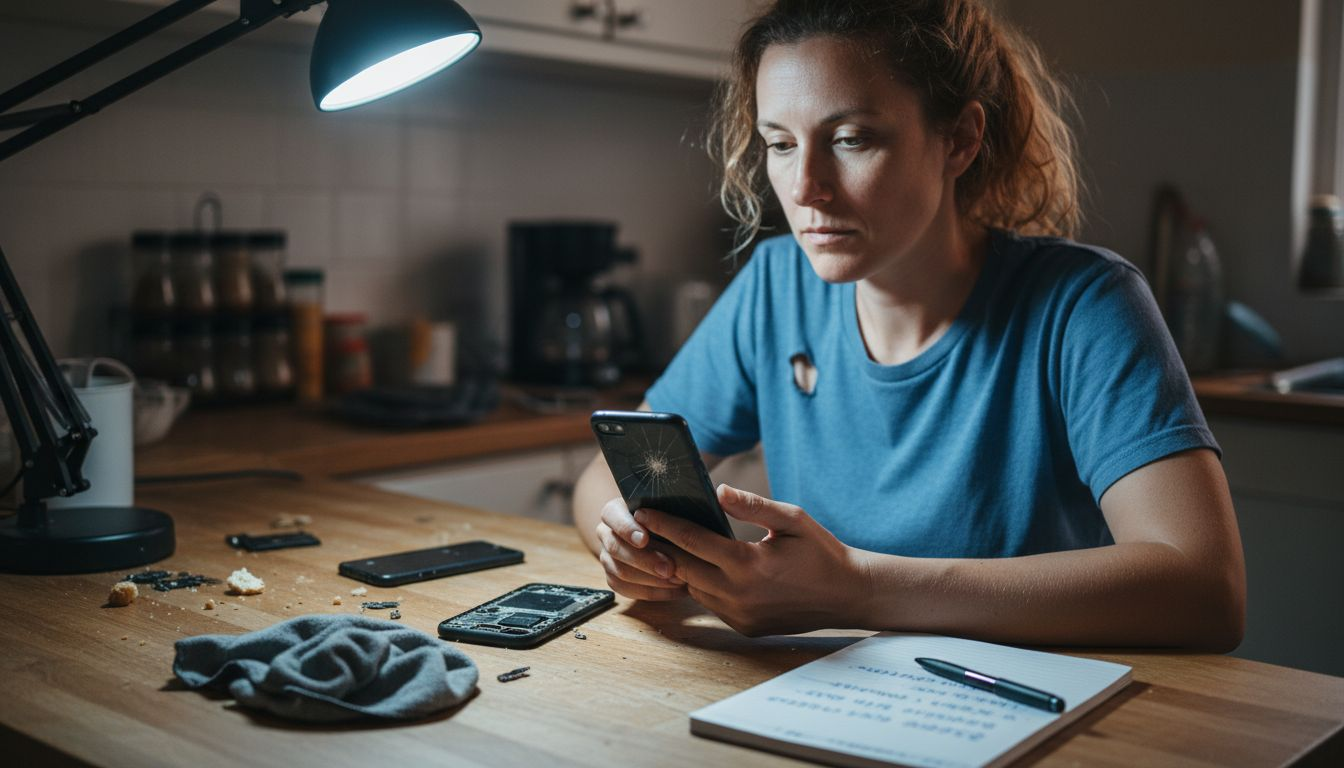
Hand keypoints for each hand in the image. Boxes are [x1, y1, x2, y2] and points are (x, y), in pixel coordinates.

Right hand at [594, 496, 687, 600]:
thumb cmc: (666, 515)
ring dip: (651, 579)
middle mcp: (606, 533)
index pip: (612, 516)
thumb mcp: (667, 508)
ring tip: (679, 580)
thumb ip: (669, 512)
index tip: (644, 539)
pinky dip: (653, 592)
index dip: (626, 528)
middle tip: (669, 568)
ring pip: (620, 572)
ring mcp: (607, 557)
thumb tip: (683, 518)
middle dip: (645, 560)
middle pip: (616, 548)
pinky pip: (627, 590)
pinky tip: (676, 590)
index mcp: (614, 511)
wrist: (661, 534)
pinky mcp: (614, 578)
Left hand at [635, 484, 866, 635]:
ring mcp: (740, 615)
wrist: (847, 595)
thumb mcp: (792, 519)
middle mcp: (738, 594)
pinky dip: (700, 585)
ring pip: (692, 588)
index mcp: (748, 564)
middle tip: (640, 527)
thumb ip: (753, 505)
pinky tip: (695, 568)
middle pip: (681, 567)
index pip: (692, 541)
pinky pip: (710, 604)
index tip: (642, 510)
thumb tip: (718, 490)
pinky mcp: (744, 627)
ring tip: (661, 545)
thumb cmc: (821, 552)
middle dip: (659, 546)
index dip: (664, 524)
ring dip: (677, 568)